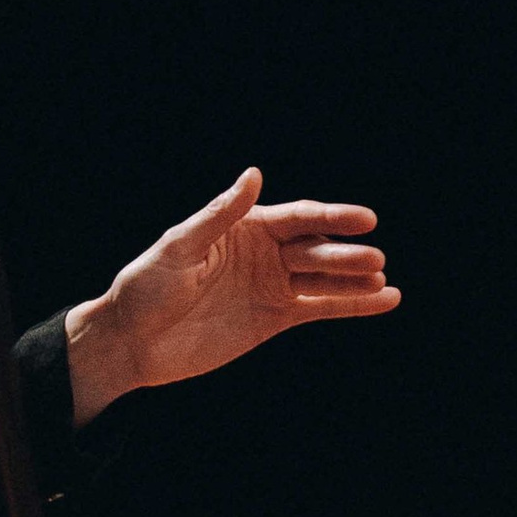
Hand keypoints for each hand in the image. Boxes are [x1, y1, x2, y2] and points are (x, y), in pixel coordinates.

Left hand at [64, 170, 398, 423]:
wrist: (132, 342)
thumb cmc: (146, 287)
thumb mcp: (179, 247)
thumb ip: (220, 214)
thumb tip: (254, 174)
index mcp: (243, 227)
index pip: (298, 217)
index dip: (332, 218)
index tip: (365, 220)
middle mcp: (264, 252)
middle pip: (315, 247)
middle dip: (344, 253)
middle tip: (373, 259)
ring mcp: (272, 285)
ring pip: (323, 277)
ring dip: (354, 278)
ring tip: (382, 279)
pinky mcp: (275, 318)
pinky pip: (321, 306)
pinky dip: (352, 304)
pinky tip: (384, 299)